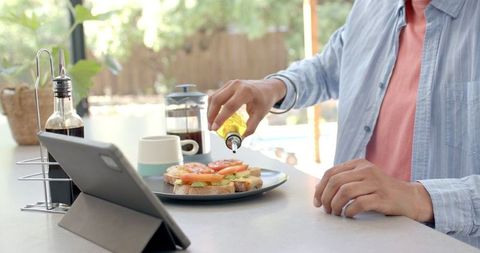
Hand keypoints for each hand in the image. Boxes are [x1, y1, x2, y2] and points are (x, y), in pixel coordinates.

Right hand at [208, 79, 285, 136]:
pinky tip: (214, 115)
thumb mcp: (260, 115)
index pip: (229, 106)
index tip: (214, 128)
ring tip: (211, 123)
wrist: (268, 88)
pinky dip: (213, 106)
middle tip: (211, 128)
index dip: (220, 118)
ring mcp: (231, 83)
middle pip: (217, 100)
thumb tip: (240, 139)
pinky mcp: (227, 85)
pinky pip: (216, 95)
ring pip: (213, 97)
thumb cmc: (264, 100)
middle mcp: (236, 85)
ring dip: (210, 111)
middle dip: (211, 115)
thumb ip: (250, 127)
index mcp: (246, 92)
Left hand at [313, 159, 432, 221]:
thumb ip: (343, 181)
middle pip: (335, 182)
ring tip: (336, 213)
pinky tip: (348, 215)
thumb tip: (318, 189)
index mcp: (358, 164)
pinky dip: (349, 211)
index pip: (331, 172)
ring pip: (345, 192)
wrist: (410, 198)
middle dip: (326, 198)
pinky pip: (359, 203)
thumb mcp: (362, 179)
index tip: (317, 201)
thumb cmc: (381, 190)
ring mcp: (375, 183)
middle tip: (326, 210)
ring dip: (335, 205)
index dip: (320, 188)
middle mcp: (366, 170)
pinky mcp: (383, 197)